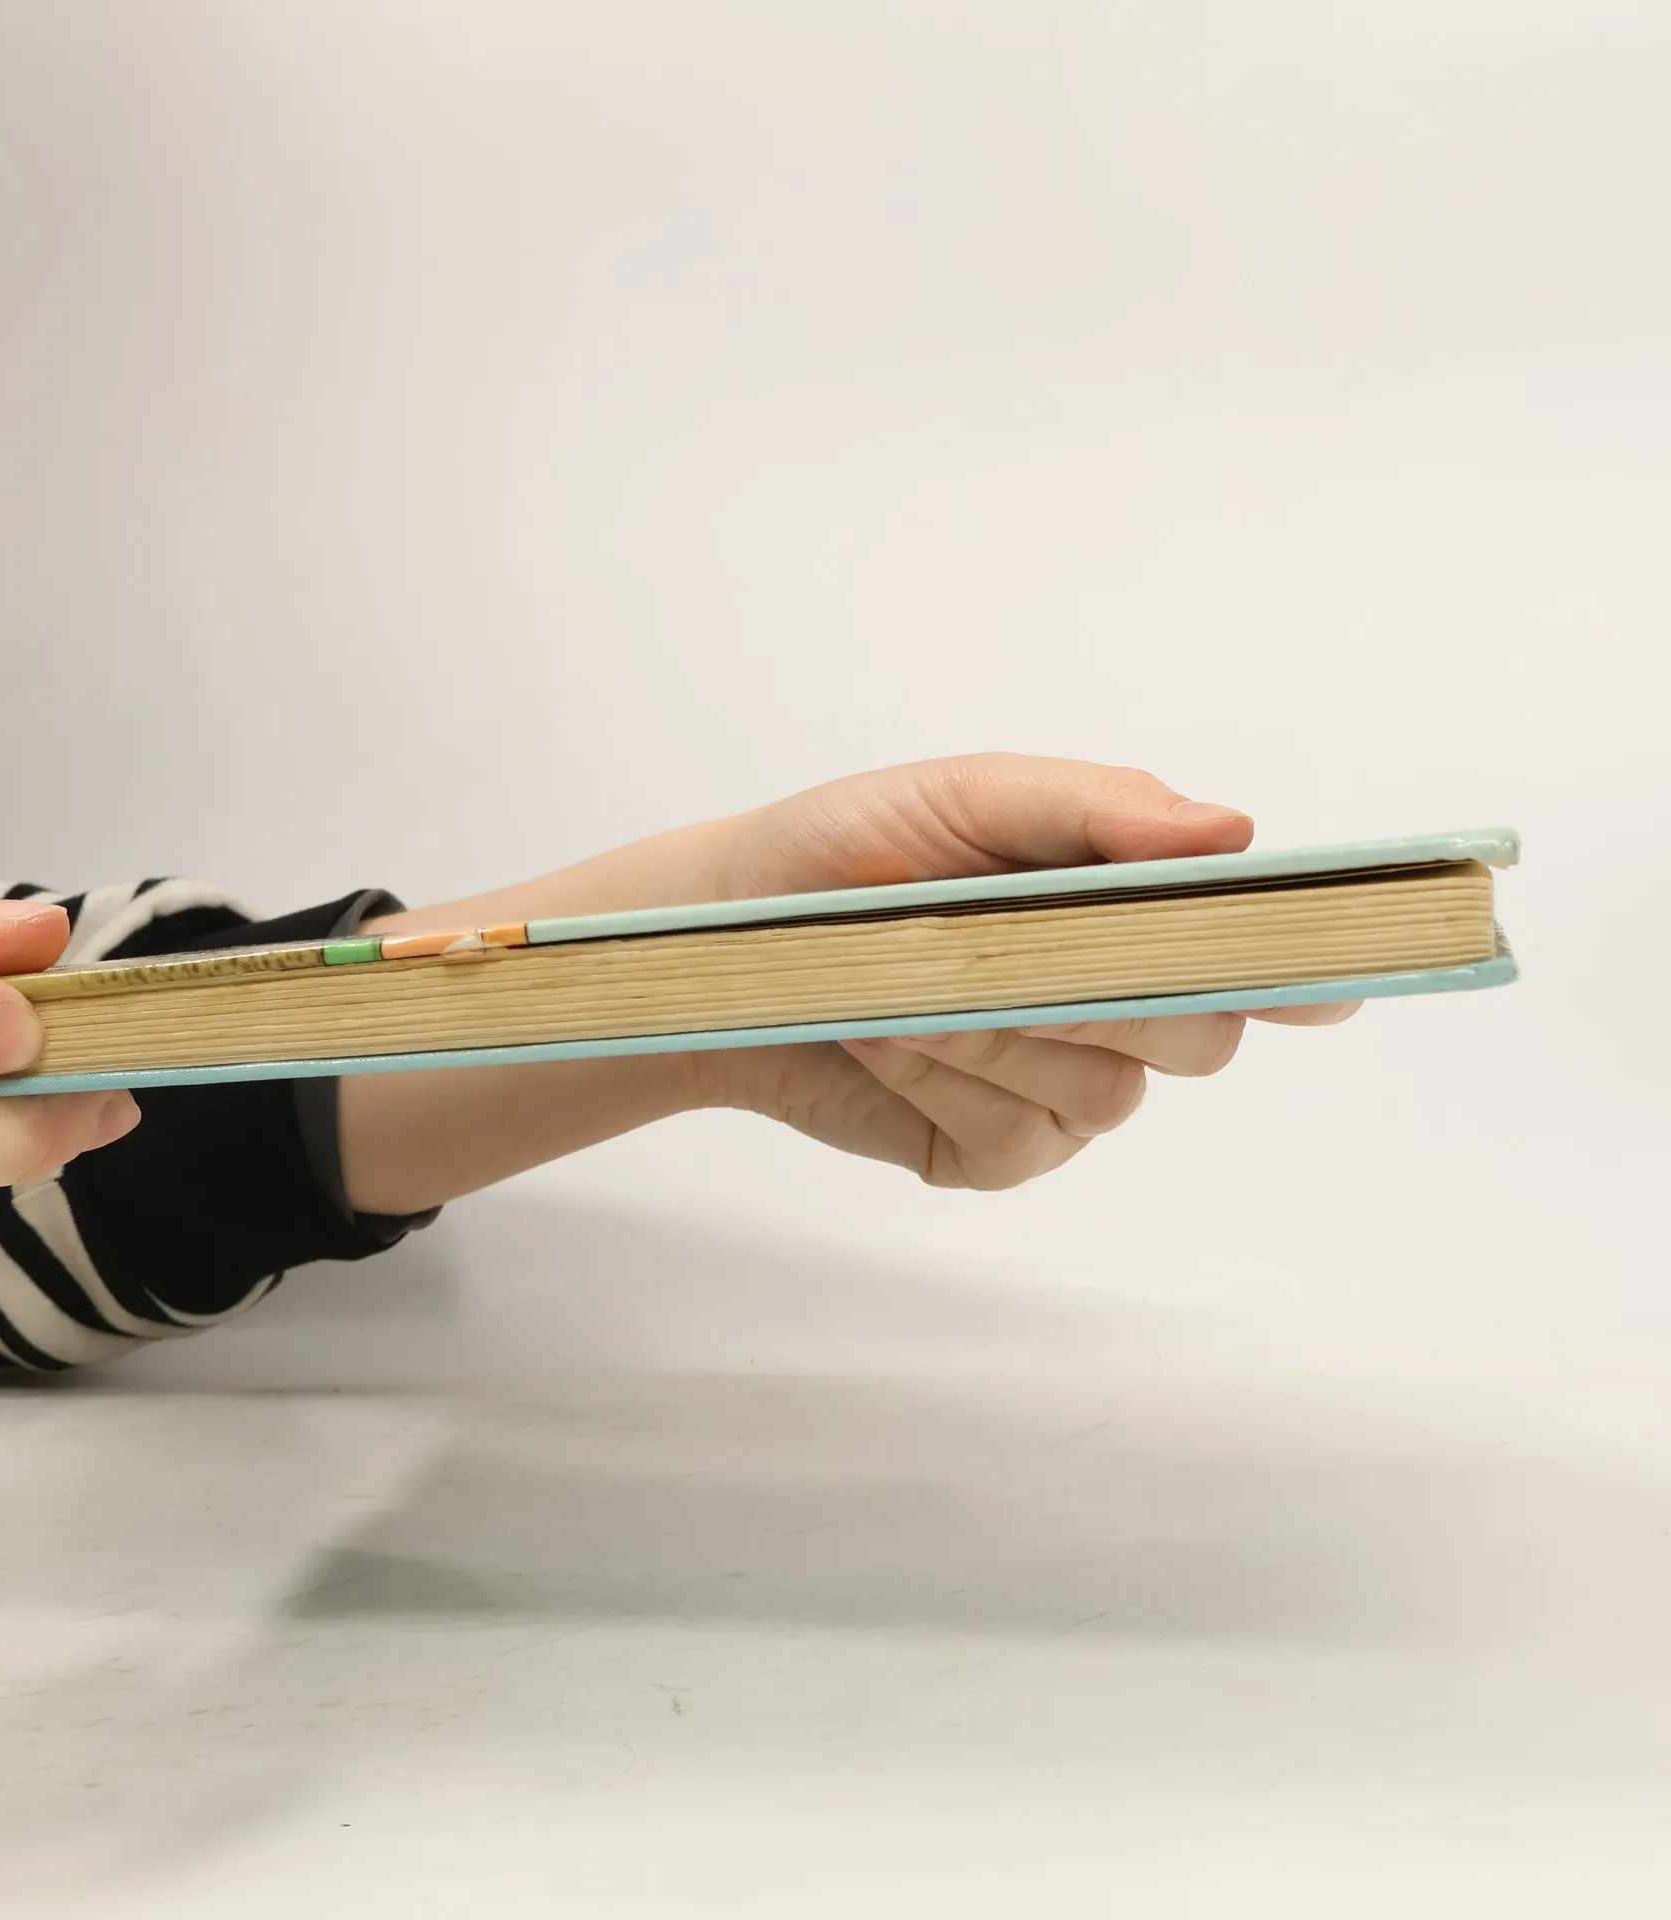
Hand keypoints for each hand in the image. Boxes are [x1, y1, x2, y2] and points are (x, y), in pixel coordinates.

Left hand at [685, 756, 1358, 1188]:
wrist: (733, 941)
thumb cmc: (853, 850)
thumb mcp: (968, 798)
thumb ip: (1095, 809)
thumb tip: (1229, 836)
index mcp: (1136, 919)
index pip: (1257, 959)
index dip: (1300, 971)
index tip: (1321, 980)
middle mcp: (1122, 1016)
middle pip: (1201, 1036)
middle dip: (1111, 994)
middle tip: (1009, 951)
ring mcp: (1065, 1096)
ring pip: (1108, 1093)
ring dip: (998, 1032)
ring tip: (903, 983)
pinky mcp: (997, 1153)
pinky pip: (1019, 1135)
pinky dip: (944, 1078)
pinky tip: (883, 1035)